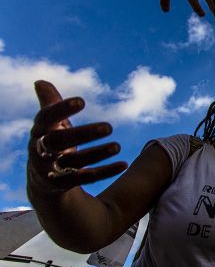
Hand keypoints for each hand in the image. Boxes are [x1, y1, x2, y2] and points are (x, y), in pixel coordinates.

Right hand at [27, 81, 127, 196]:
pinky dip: (105, 172)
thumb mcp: (50, 125)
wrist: (42, 180)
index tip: (82, 101)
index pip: (47, 118)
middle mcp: (41, 150)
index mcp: (39, 131)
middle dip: (83, 134)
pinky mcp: (63, 184)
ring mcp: (50, 169)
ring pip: (73, 162)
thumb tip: (40, 82)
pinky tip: (124, 164)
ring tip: (118, 146)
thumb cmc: (51, 142)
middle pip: (59, 142)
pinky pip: (85, 178)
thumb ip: (49, 104)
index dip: (62, 109)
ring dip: (97, 154)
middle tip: (109, 127)